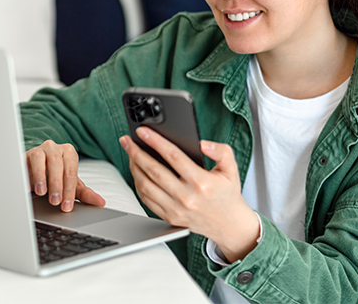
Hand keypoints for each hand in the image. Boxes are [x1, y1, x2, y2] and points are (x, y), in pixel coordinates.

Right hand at [26, 140, 105, 211]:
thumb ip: (85, 194)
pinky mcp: (24, 155)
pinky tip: (28, 186)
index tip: (66, 206)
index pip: (71, 171)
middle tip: (55, 201)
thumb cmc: (56, 176)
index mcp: (69, 152)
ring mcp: (38, 149)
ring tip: (42, 192)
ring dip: (41, 176)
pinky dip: (26, 173)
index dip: (69, 190)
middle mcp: (54, 148)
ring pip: (40, 158)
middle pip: (56, 163)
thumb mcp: (71, 185)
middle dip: (57, 184)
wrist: (37, 169)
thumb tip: (101, 203)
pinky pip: (24, 161)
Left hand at [120, 127, 259, 261]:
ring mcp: (176, 209)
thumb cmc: (227, 194)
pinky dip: (138, 184)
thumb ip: (221, 151)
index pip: (173, 156)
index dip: (155, 141)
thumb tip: (203, 144)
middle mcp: (186, 197)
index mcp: (201, 182)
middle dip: (136, 152)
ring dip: (134, 167)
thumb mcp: (231, 169)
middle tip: (126, 140)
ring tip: (130, 154)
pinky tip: (137, 172)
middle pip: (153, 170)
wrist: (229, 225)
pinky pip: (146, 199)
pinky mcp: (169, 217)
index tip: (142, 131)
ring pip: (145, 185)